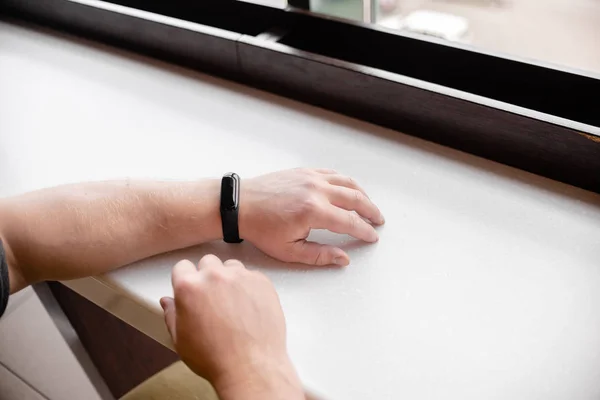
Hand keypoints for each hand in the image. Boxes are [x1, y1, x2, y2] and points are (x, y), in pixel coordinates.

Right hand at [161, 255, 303, 399]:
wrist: (250, 366)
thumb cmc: (215, 356)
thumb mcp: (181, 339)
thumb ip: (171, 314)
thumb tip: (168, 302)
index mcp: (189, 287)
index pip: (182, 266)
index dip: (185, 278)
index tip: (191, 288)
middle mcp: (214, 276)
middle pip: (208, 262)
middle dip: (208, 276)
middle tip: (212, 298)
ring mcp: (240, 276)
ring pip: (231, 266)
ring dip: (229, 278)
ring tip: (232, 302)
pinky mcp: (261, 281)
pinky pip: (252, 275)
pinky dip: (249, 286)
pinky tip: (248, 306)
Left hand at [240, 168, 383, 266]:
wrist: (240, 205)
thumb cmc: (261, 229)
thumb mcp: (289, 251)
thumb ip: (320, 255)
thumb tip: (344, 258)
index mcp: (313, 212)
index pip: (349, 222)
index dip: (364, 231)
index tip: (372, 237)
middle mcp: (316, 190)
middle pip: (355, 198)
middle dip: (370, 210)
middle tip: (378, 220)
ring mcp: (310, 178)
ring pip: (347, 182)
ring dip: (362, 194)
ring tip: (368, 205)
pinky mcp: (304, 171)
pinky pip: (332, 174)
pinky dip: (345, 181)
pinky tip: (349, 189)